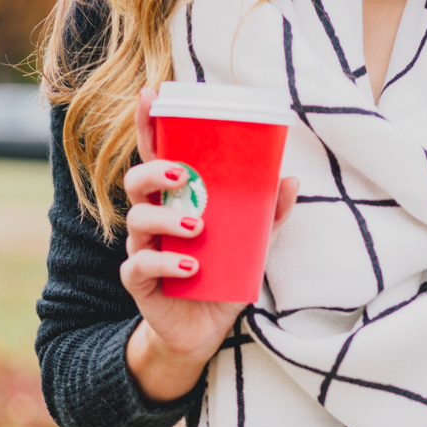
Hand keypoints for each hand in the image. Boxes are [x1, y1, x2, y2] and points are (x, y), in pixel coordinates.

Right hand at [121, 87, 297, 401]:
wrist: (204, 331)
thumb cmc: (223, 278)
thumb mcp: (252, 245)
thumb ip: (269, 215)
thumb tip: (291, 179)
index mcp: (173, 202)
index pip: (154, 155)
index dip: (147, 124)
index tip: (151, 94)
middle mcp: (151, 221)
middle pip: (136, 183)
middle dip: (155, 172)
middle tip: (184, 176)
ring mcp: (142, 250)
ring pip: (137, 221)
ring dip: (167, 220)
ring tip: (198, 228)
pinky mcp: (140, 283)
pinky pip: (141, 267)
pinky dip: (166, 264)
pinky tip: (192, 267)